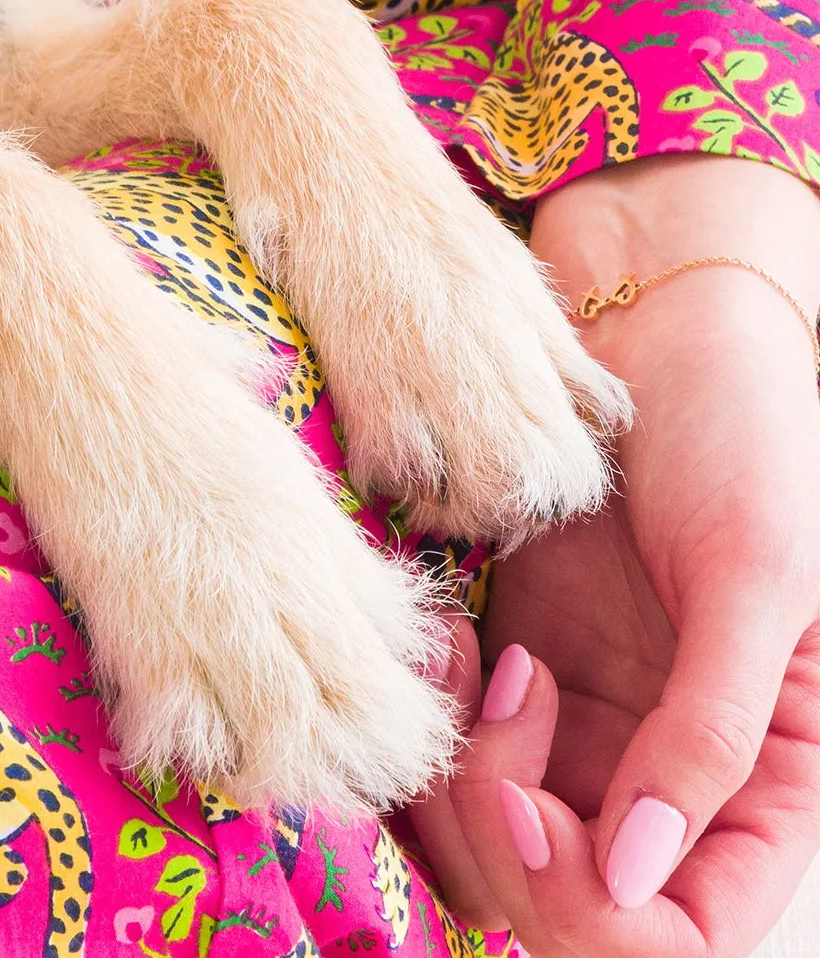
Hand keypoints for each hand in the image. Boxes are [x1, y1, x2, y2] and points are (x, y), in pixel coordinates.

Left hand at [410, 153, 819, 953]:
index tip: (538, 827)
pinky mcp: (516, 663)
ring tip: (479, 675)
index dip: (608, 922)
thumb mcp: (757, 579)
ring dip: (466, 791)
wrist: (660, 310)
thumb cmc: (746, 426)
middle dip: (520, 856)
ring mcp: (587, 723)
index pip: (694, 932)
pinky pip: (459, 751)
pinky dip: (438, 724)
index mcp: (769, 782)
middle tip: (495, 736)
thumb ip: (709, 733)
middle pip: (582, 908)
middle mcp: (673, 773)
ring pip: (502, 848)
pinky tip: (447, 648)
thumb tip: (639, 881)